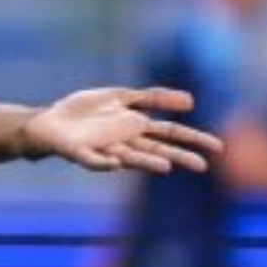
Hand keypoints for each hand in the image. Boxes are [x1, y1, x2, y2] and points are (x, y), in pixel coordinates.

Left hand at [23, 87, 222, 173]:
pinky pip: (92, 160)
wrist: (50, 122)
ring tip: (165, 167)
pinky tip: (113, 163)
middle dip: (177, 156)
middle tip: (202, 166)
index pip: (169, 133)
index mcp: (135, 128)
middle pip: (155, 150)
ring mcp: (103, 149)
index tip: (217, 148)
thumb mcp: (121, 98)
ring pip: (129, 158)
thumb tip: (191, 101)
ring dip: (146, 162)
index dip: (191, 139)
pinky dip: (102, 163)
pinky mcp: (79, 153)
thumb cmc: (86, 112)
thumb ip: (152, 98)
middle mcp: (124, 142)